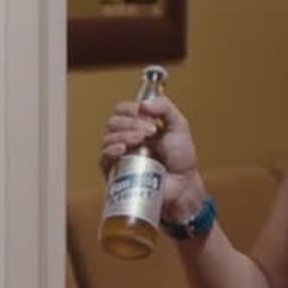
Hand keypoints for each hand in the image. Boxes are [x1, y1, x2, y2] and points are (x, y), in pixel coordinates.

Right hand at [100, 96, 205, 221]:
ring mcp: (120, 155)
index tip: (147, 115)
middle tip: (150, 131)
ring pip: (108, 138)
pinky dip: (111, 150)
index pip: (121, 110)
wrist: (183, 184)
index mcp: (137, 125)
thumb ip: (165, 108)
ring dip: (124, 135)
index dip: (130, 109)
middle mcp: (126, 138)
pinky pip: (103, 158)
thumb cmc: (181, 158)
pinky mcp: (116, 172)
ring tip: (141, 141)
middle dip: (131, 123)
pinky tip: (123, 149)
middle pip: (113, 122)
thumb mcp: (179, 126)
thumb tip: (143, 104)